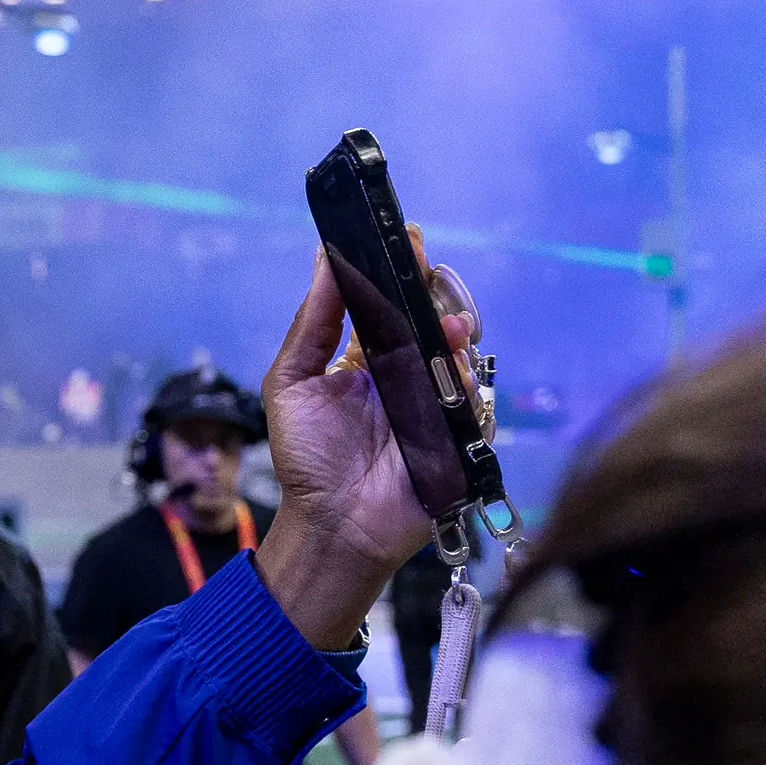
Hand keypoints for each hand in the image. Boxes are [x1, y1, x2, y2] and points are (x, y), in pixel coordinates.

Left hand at [254, 245, 485, 648]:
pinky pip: (475, 403)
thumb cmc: (308, 458)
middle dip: (435, 293)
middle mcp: (405, 376)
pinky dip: (468, 387)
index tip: (407, 239)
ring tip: (449, 328)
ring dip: (456, 336)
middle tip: (429, 273)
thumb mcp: (291, 383)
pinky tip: (456, 374)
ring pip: (459, 357)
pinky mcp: (457, 437)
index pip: (391, 304)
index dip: (401, 271)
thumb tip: (325, 260)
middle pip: (432, 321)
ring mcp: (435, 405)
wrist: (331, 525)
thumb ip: (312, 325)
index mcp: (367, 360)